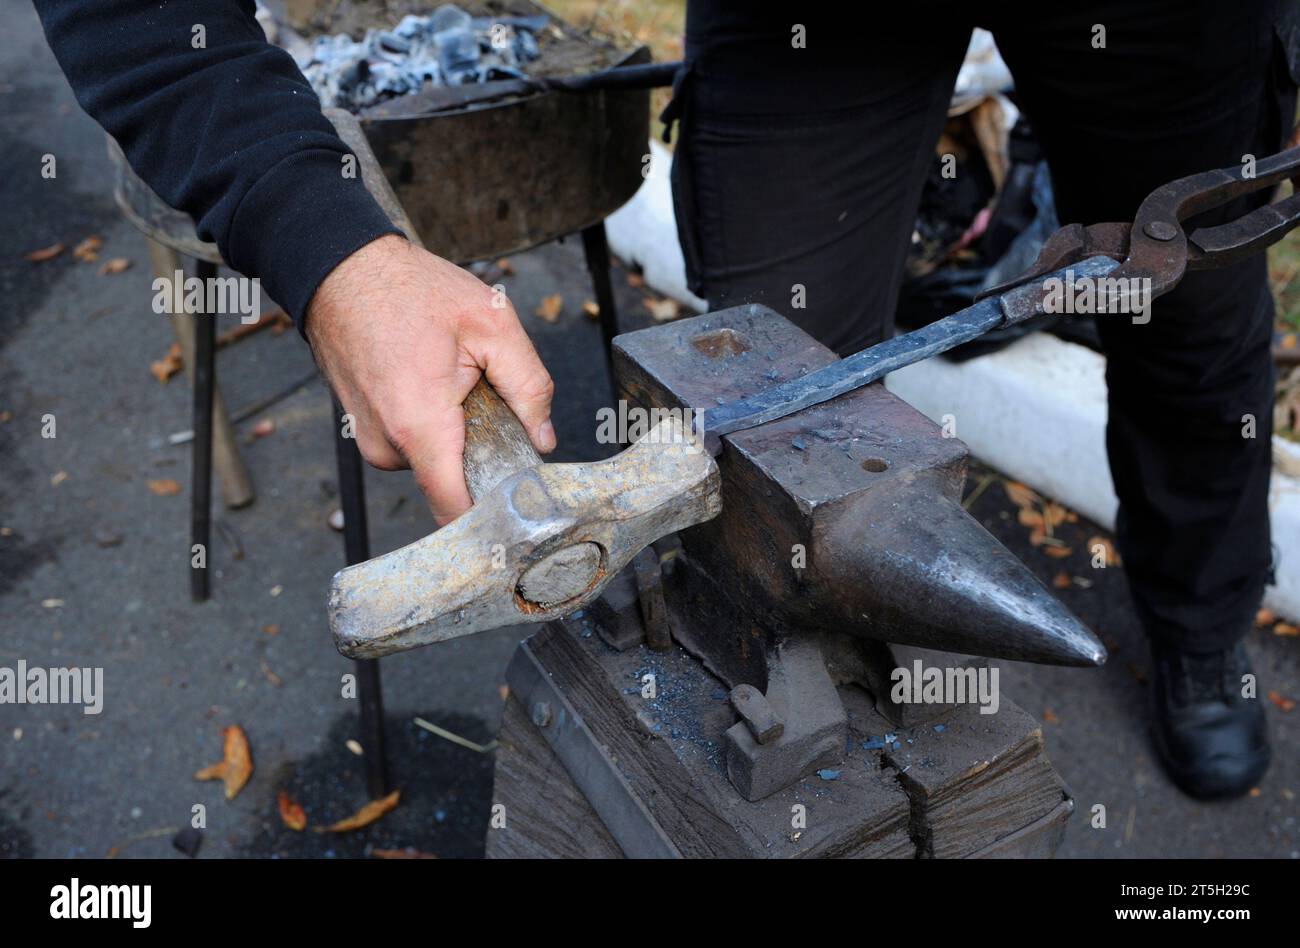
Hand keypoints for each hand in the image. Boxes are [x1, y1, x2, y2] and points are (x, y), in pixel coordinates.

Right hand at [305, 235, 555, 524]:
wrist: (342, 268)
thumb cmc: (412, 289)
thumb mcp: (493, 324)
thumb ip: (530, 386)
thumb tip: (543, 438)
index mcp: (420, 425)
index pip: (455, 510)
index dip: (492, 517)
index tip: (519, 508)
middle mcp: (388, 444)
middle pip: (451, 483)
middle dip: (479, 453)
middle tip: (486, 401)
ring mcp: (369, 440)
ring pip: (432, 462)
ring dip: (453, 434)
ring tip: (452, 381)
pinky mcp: (363, 431)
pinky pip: (411, 444)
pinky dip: (430, 424)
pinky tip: (428, 380)